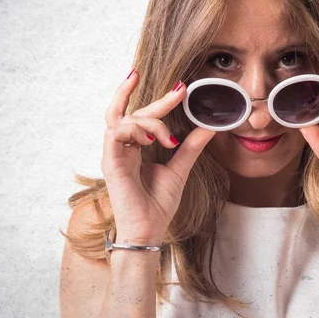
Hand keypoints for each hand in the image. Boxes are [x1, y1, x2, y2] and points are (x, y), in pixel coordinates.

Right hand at [101, 70, 215, 241]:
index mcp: (134, 148)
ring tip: (169, 140)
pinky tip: (152, 141)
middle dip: (158, 100)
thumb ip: (190, 147)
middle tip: (180, 90)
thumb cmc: (158, 204)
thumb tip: (209, 127)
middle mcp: (121, 148)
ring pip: (124, 119)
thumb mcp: (180, 168)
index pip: (142, 116)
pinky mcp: (109, 161)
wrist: (149, 229)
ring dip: (150, 122)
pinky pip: (116, 132)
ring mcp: (114, 154)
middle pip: (132, 112)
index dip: (159, 101)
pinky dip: (135, 130)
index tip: (180, 88)